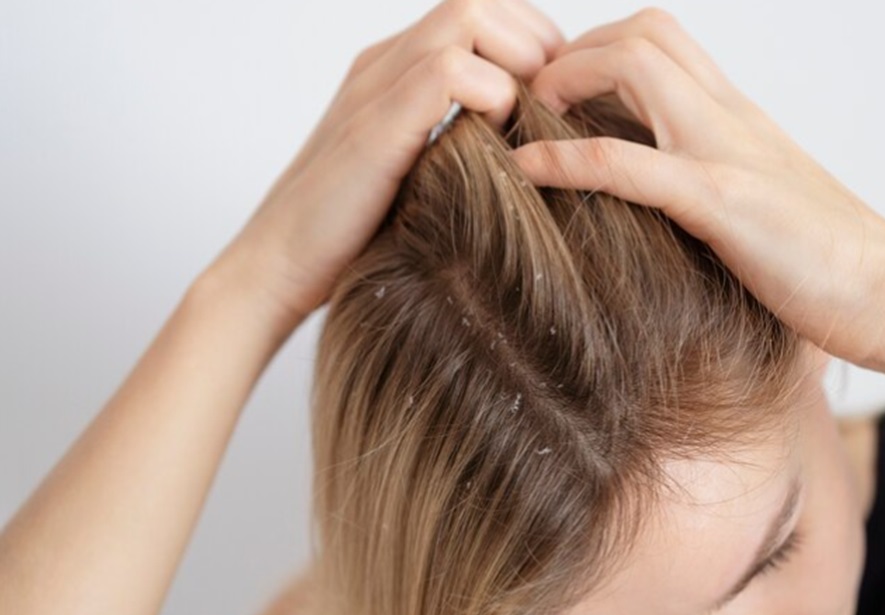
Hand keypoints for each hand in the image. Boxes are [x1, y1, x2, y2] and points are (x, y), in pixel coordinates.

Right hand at [213, 0, 564, 331]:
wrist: (278, 270)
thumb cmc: (351, 236)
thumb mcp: (419, 175)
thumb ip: (460, 144)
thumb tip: (532, 151)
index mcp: (396, 70)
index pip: (483, 12)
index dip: (534, 42)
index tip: (558, 99)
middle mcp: (385, 64)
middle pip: (481, 1)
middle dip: (536, 44)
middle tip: (556, 108)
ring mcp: (377, 89)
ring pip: (468, 18)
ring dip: (520, 64)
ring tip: (531, 123)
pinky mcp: (376, 126)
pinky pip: (449, 73)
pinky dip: (493, 99)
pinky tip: (500, 146)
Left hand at [510, 8, 884, 369]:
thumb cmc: (838, 267)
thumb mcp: (769, 210)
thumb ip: (723, 191)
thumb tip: (677, 213)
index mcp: (742, 122)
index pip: (665, 44)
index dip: (599, 52)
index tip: (559, 95)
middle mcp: (732, 120)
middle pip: (645, 32)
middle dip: (575, 51)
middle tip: (533, 99)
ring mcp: (727, 154)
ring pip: (635, 67)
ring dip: (565, 82)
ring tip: (523, 119)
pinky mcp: (724, 204)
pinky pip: (629, 163)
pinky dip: (567, 159)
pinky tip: (525, 170)